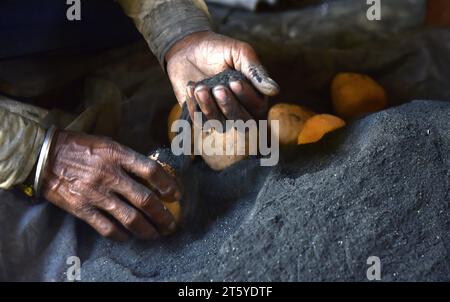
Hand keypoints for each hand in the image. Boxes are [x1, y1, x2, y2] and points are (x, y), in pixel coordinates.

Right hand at [41, 131, 181, 240]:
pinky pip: (107, 228)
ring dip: (147, 229)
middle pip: (145, 199)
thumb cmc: (80, 147)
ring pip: (130, 218)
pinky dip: (121, 235)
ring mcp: (96, 194)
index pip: (151, 170)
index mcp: (117, 155)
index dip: (168, 184)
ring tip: (156, 234)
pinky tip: (128, 237)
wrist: (45, 156)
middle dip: (163, 215)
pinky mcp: (82, 209)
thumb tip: (151, 175)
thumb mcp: (107, 144)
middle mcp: (109, 175)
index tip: (176, 195)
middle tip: (171, 223)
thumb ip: (128, 158)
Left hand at [166, 31, 279, 121]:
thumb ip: (255, 71)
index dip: (246, 98)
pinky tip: (191, 88)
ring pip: (221, 125)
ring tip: (200, 87)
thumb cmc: (219, 49)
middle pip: (242, 123)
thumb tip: (275, 91)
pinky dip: (195, 107)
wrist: (189, 48)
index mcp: (255, 95)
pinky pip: (201, 122)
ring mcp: (220, 116)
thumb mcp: (240, 52)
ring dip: (209, 107)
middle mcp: (240, 110)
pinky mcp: (202, 117)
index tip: (234, 82)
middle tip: (217, 88)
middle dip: (229, 106)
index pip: (257, 108)